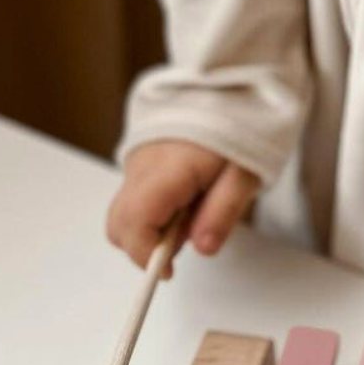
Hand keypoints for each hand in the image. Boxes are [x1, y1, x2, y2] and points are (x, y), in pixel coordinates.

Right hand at [107, 141, 259, 275]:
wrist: (226, 93)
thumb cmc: (237, 132)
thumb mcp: (245, 176)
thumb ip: (222, 213)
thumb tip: (203, 249)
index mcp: (166, 168)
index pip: (136, 222)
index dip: (146, 255)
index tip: (168, 271)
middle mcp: (141, 166)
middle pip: (118, 225)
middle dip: (145, 247)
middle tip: (186, 241)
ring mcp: (135, 165)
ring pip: (124, 216)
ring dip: (152, 231)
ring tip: (193, 214)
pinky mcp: (139, 166)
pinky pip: (135, 202)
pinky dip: (155, 216)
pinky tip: (186, 203)